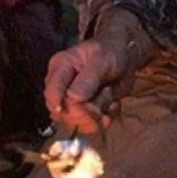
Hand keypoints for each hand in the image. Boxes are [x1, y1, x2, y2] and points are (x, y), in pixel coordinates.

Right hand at [44, 9, 155, 131]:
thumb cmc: (110, 52)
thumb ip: (88, 79)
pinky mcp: (86, 111)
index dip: (60, 105)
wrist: (125, 58)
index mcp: (60, 69)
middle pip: (63, 112)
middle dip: (86, 112)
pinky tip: (113, 103)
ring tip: (109, 95)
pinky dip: (106, 118)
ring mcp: (73, 101)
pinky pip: (93, 124)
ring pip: (79, 121)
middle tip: (104, 100)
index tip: (78, 109)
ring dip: (99, 113)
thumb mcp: (101, 60)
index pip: (51, 92)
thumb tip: (74, 98)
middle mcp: (62, 87)